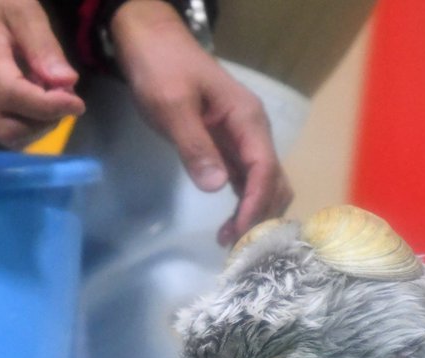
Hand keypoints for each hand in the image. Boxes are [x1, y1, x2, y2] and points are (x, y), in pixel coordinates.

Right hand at [0, 0, 85, 148]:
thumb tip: (67, 82)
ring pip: (4, 137)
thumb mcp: (18, 8)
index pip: (12, 96)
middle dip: (45, 121)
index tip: (77, 103)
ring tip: (41, 95)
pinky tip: (20, 99)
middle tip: (62, 99)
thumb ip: (42, 45)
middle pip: (10, 130)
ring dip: (33, 124)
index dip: (48, 106)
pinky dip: (17, 123)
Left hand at [109, 0, 292, 245]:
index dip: (255, 203)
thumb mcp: (172, 105)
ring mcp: (242, 139)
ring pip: (262, 184)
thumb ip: (194, 145)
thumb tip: (217, 188)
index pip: (264, 168)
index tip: (240, 232)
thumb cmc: (161, 69)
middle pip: (273, 181)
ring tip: (229, 242)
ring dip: (253, 214)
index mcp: (246, 119)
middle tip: (236, 247)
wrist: (152, 43)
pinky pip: (245, 180)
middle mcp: (252, 130)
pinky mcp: (227, 146)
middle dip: (260, 215)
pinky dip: (242, 204)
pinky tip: (229, 225)